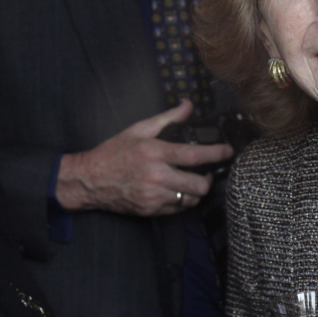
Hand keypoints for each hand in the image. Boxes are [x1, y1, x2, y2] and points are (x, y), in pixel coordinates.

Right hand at [55, 101, 232, 215]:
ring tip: (192, 182)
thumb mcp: (138, 130)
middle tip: (206, 172)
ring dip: (196, 191)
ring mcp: (153, 196)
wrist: (89, 180)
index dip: (216, 154)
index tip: (227, 151)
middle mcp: (156, 176)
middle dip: (208, 179)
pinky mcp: (149, 210)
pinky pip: (177, 209)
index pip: (194, 155)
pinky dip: (181, 201)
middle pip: (198, 184)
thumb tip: (188, 106)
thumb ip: (167, 118)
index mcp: (155, 153)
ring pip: (190, 199)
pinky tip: (176, 191)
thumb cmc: (114, 152)